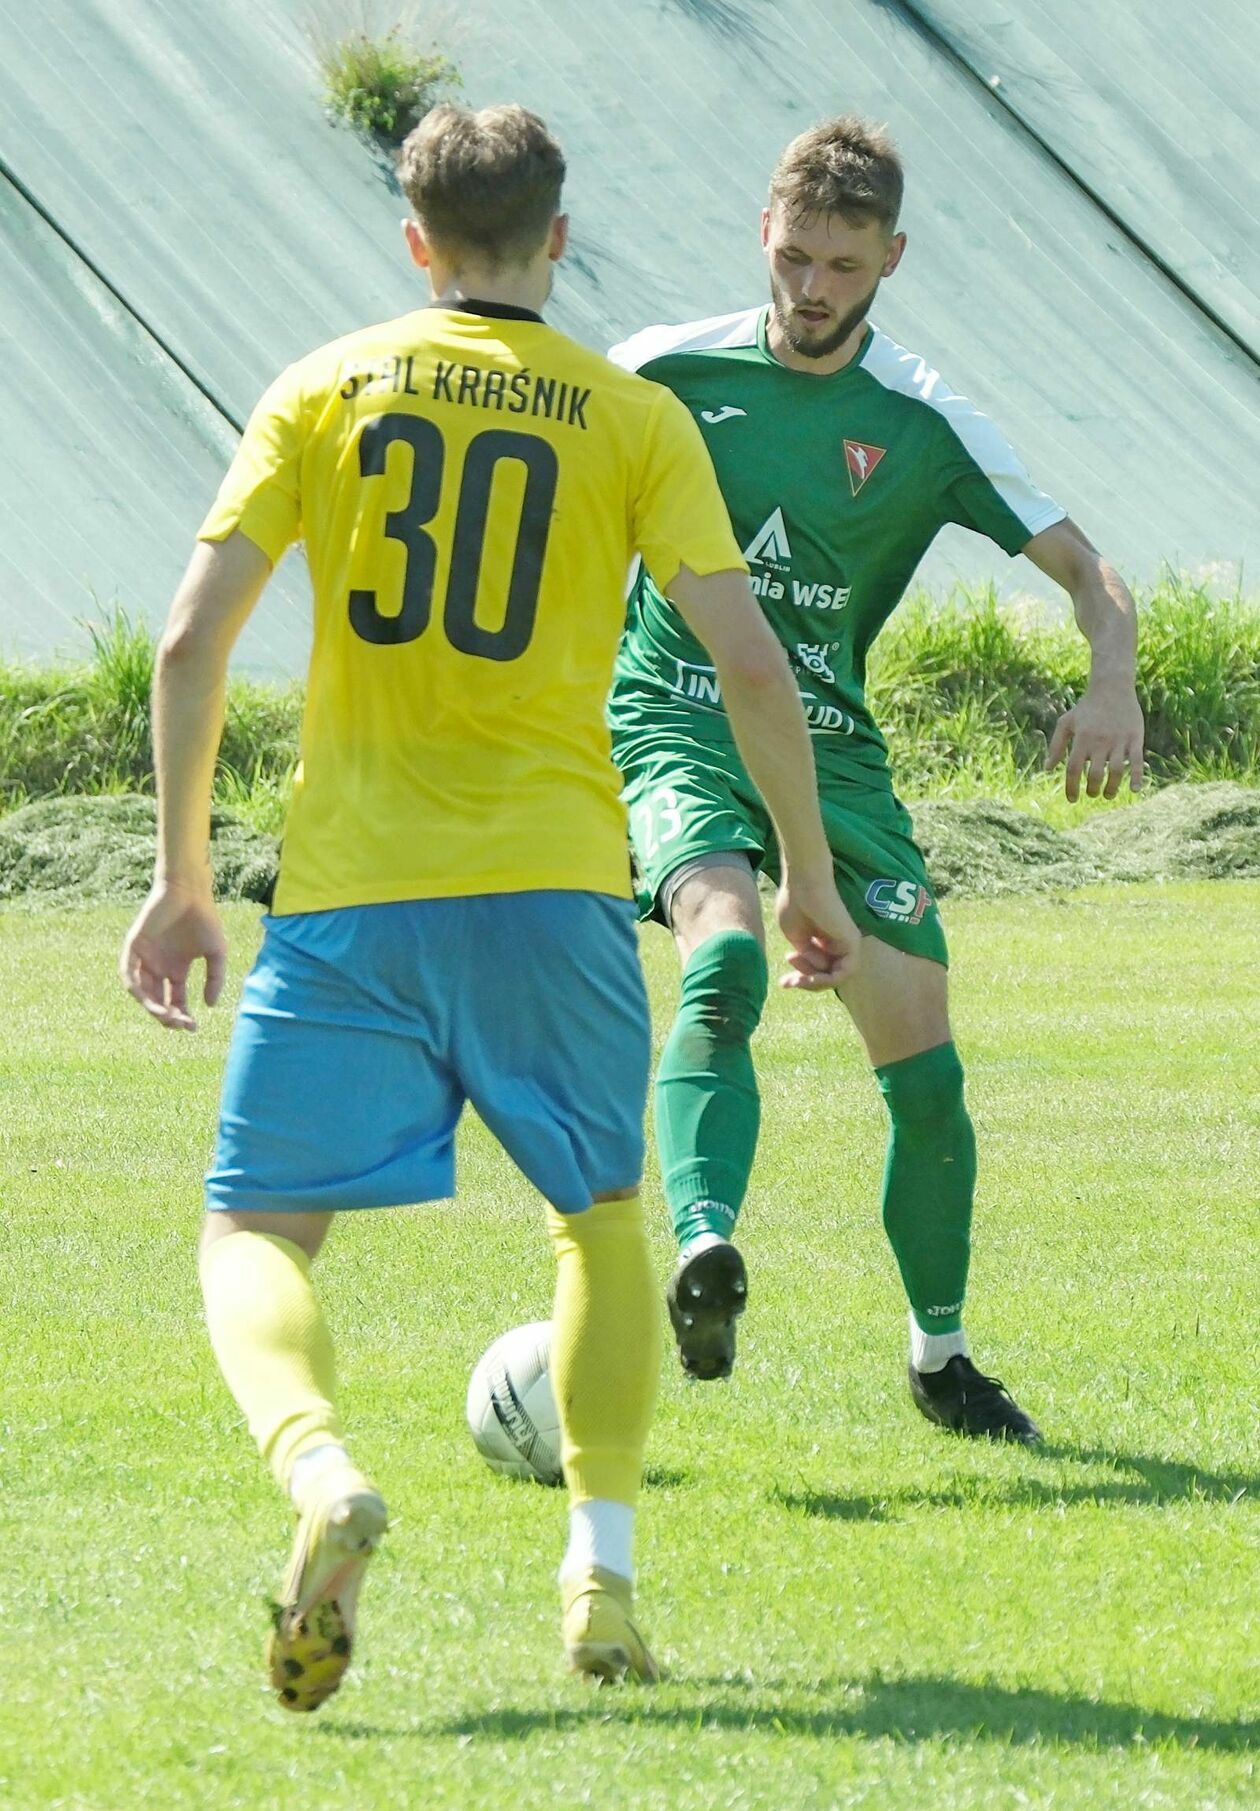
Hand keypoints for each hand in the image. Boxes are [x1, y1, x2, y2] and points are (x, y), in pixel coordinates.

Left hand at [120, 881, 226, 1030]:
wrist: (189, 892)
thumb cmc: (205, 919)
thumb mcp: (217, 954)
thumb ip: (215, 979)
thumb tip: (210, 1005)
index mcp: (176, 970)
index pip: (175, 1001)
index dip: (183, 1016)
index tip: (193, 1027)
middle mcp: (159, 968)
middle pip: (158, 1001)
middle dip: (168, 1016)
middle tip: (181, 1024)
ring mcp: (145, 959)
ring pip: (142, 992)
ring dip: (152, 1007)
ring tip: (166, 1016)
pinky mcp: (134, 947)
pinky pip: (129, 974)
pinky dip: (136, 989)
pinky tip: (148, 1000)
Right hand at [775, 870, 861, 990]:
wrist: (803, 884)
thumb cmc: (795, 903)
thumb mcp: (795, 937)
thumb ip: (806, 956)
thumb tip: (814, 970)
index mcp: (824, 941)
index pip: (818, 969)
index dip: (800, 979)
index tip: (782, 982)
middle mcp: (837, 943)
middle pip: (826, 976)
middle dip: (805, 983)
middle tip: (785, 983)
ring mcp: (847, 944)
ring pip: (834, 978)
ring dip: (813, 983)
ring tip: (796, 978)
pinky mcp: (852, 944)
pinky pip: (843, 973)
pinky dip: (825, 979)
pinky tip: (809, 976)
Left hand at [1046, 682, 1144, 801]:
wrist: (1112, 687)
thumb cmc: (1086, 707)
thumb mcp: (1066, 722)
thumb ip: (1056, 745)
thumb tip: (1048, 769)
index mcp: (1082, 738)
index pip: (1074, 769)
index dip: (1071, 787)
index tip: (1072, 799)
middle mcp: (1100, 741)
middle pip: (1095, 774)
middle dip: (1092, 789)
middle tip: (1092, 794)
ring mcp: (1119, 740)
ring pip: (1116, 771)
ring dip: (1112, 788)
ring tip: (1107, 795)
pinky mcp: (1135, 738)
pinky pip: (1137, 761)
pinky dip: (1137, 777)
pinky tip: (1134, 790)